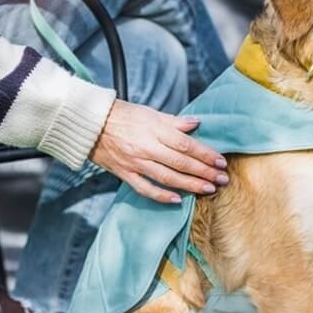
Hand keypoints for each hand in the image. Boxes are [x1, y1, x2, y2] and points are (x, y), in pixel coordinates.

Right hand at [90, 99, 228, 203]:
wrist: (90, 125)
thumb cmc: (122, 115)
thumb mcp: (150, 113)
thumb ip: (174, 121)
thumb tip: (196, 124)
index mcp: (154, 129)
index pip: (186, 144)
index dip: (205, 154)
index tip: (220, 161)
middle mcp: (146, 147)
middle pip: (181, 163)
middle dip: (204, 172)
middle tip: (222, 179)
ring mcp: (135, 163)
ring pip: (167, 178)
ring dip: (190, 185)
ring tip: (208, 189)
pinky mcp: (125, 174)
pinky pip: (146, 189)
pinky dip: (162, 196)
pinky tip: (178, 200)